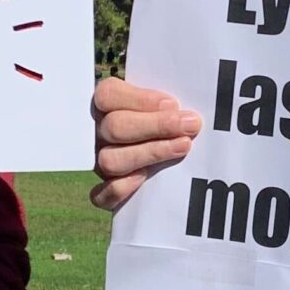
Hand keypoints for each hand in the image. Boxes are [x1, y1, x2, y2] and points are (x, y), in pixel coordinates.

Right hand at [91, 78, 202, 212]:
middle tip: (190, 125)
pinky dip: (120, 189)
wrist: (167, 163)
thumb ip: (167, 103)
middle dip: (156, 126)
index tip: (173, 105)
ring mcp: (99, 163)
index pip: (108, 95)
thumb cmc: (168, 123)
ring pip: (109, 160)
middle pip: (114, 127)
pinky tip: (144, 178)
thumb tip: (181, 107)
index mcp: (107, 105)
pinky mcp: (103, 193)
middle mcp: (99, 133)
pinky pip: (101, 195)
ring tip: (183, 146)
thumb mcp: (164, 106)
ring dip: (149, 153)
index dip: (140, 99)